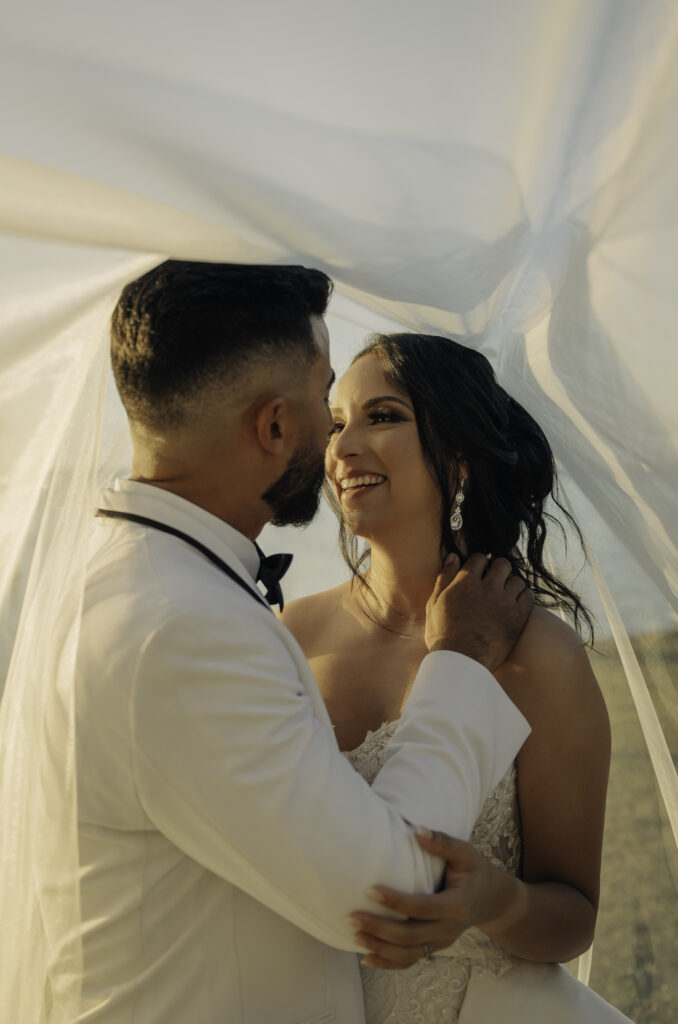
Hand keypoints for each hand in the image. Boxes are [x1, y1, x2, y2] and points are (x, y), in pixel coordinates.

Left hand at [349, 828, 515, 969]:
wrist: (489, 898)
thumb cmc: (474, 871)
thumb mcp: (466, 853)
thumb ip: (443, 842)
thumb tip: (417, 830)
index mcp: (457, 905)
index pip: (421, 907)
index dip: (395, 901)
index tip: (369, 890)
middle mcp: (449, 929)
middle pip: (410, 936)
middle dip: (379, 929)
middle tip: (352, 916)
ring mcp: (442, 942)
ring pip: (407, 955)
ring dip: (379, 947)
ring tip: (354, 934)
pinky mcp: (434, 948)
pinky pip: (410, 961)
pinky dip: (388, 963)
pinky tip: (367, 956)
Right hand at [425, 553, 533, 670]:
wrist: (462, 662)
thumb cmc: (443, 635)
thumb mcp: (434, 604)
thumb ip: (444, 578)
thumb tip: (454, 556)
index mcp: (465, 582)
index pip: (478, 558)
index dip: (478, 563)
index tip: (479, 571)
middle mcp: (487, 587)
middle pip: (502, 564)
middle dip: (497, 568)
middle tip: (494, 579)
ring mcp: (505, 602)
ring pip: (517, 579)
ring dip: (511, 583)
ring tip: (504, 593)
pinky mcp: (518, 616)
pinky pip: (528, 595)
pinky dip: (523, 596)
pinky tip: (514, 603)